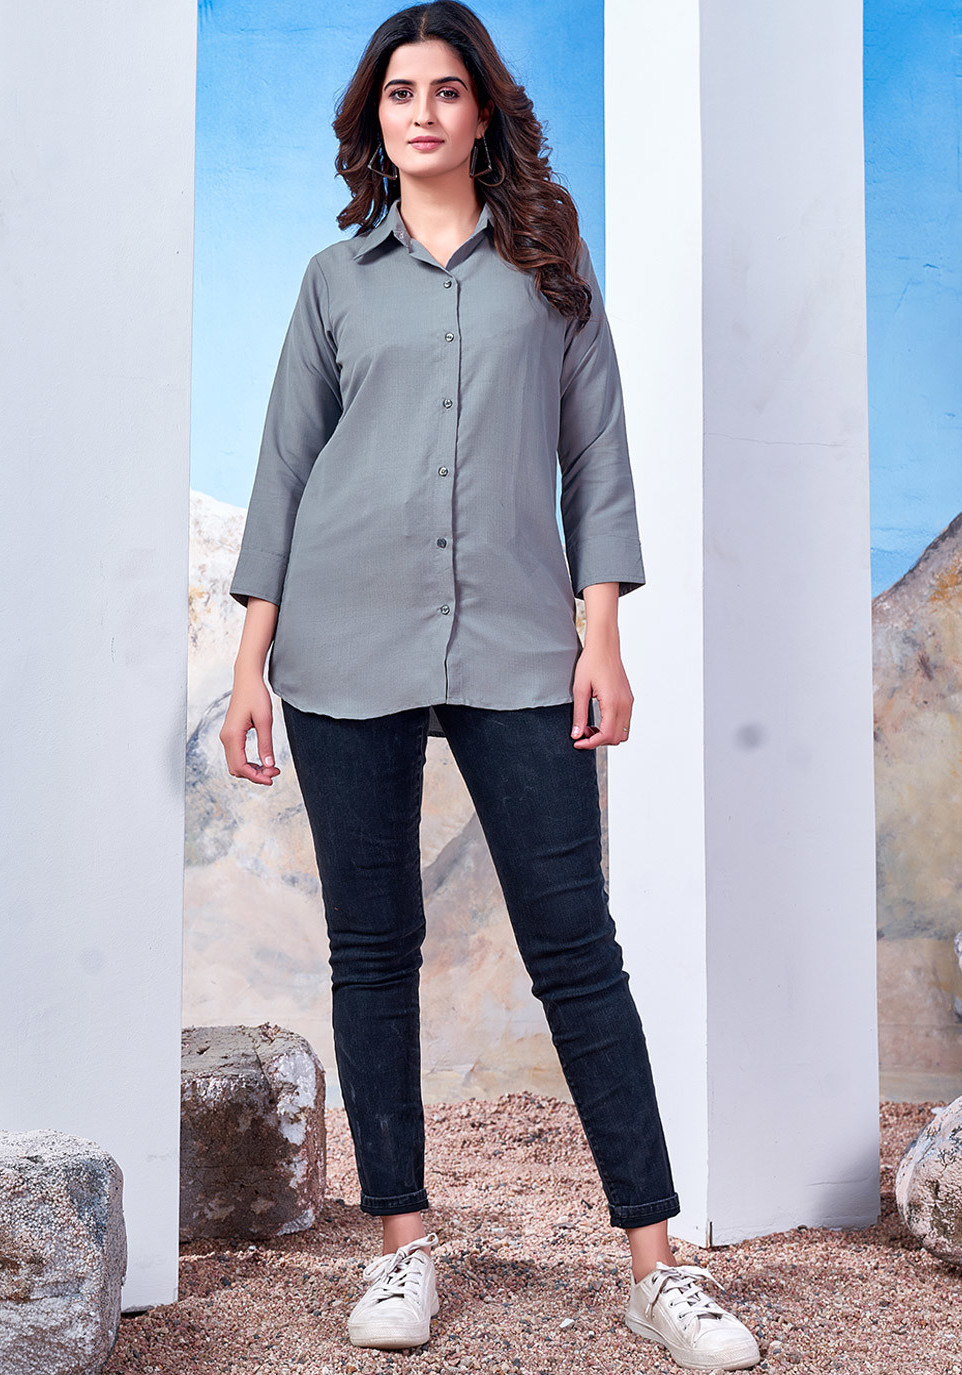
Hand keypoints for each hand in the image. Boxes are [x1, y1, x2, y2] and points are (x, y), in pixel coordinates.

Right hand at [219, 670, 281, 784]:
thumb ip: (266, 744)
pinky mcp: (231, 735)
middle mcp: (226, 738)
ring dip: (252, 769)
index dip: (256, 777)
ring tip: (271, 767)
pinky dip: (249, 762)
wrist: (247, 680)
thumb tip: (269, 765)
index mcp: (232, 736)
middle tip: (274, 772)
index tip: (271, 779)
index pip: (240, 766)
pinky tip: (263, 760)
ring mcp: (227, 737)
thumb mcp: (265, 720)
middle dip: (255, 775)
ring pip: (236, 764)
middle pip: (236, 769)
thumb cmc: (256, 696)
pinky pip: (237, 756)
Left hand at [570, 640, 632, 748]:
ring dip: (607, 735)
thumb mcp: (580, 690)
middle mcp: (624, 704)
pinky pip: (624, 722)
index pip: (606, 735)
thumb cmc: (591, 663)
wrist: (604, 647)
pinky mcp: (628, 699)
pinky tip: (599, 719)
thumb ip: (579, 714)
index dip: (591, 743)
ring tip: (590, 726)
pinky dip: (612, 727)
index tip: (578, 742)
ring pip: (623, 732)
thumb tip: (576, 734)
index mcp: (613, 703)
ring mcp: (628, 702)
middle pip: (617, 738)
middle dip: (598, 741)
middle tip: (582, 733)